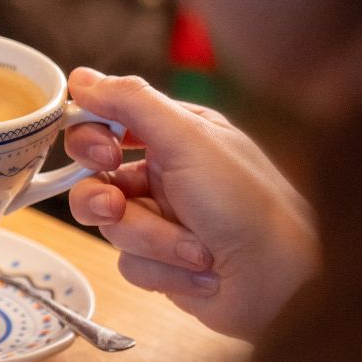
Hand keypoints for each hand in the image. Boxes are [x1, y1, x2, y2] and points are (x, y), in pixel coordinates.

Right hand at [64, 69, 318, 340]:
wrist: (281, 282)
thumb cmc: (247, 204)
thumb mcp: (188, 138)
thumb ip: (131, 102)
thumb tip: (80, 78)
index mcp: (173, 134)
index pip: (106, 123)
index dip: (90, 139)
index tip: (102, 153)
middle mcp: (163, 174)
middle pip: (93, 179)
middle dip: (101, 198)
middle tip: (116, 204)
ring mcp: (160, 219)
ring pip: (110, 226)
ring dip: (150, 239)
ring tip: (191, 247)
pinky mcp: (160, 261)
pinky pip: (129, 263)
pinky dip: (163, 268)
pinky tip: (200, 269)